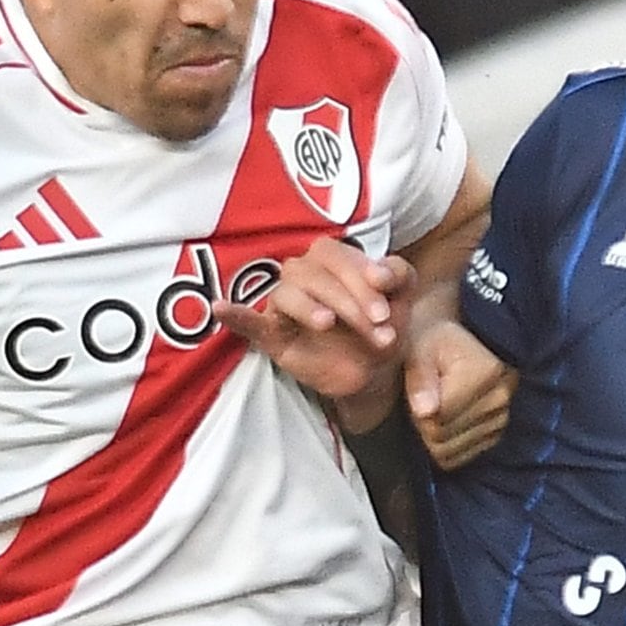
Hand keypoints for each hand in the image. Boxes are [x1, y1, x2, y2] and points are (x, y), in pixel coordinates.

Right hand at [234, 236, 406, 407]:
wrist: (377, 370)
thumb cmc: (385, 324)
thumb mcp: (403, 298)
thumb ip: (399, 275)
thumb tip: (379, 273)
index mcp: (332, 260)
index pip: (336, 255)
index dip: (360, 276)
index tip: (386, 306)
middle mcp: (304, 275)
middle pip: (313, 273)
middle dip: (347, 299)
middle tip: (378, 327)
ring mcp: (286, 305)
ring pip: (287, 293)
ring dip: (310, 308)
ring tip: (329, 325)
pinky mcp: (273, 335)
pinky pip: (248, 321)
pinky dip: (235, 314)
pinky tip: (222, 308)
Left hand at [405, 322, 514, 469]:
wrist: (457, 342)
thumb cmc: (433, 343)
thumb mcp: (419, 352)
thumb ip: (420, 381)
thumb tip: (425, 412)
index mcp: (486, 372)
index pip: (438, 419)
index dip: (417, 411)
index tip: (417, 392)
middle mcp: (501, 397)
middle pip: (444, 438)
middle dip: (424, 424)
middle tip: (425, 399)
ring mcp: (502, 418)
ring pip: (450, 450)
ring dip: (435, 434)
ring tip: (436, 406)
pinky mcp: (498, 433)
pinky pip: (460, 457)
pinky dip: (446, 444)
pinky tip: (446, 420)